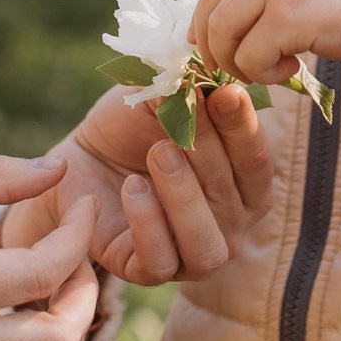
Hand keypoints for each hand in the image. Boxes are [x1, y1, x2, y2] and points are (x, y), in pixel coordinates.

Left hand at [22, 79, 273, 284]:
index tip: (225, 92)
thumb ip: (191, 89)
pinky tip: (132, 187)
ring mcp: (191, 255)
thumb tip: (207, 69)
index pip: (257, 164)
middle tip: (181, 114)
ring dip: (184, 197)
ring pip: (206, 247)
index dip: (244, 129)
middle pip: (231, 201)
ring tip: (158, 153)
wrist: (83, 157)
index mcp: (246, 187)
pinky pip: (160, 263)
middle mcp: (229, 227)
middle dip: (208, 152)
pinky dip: (148, 224)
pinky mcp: (146, 270)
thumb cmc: (135, 126)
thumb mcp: (164, 98)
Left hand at [192, 0, 340, 84]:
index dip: (205, 20)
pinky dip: (262, 73)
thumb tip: (216, 20)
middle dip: (214, 47)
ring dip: (238, 62)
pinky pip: (250, 55)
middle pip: (211, 6)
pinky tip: (290, 71)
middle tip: (233, 70)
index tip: (209, 46)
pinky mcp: (289, 14)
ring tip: (267, 70)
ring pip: (223, 31)